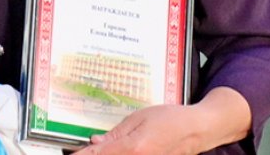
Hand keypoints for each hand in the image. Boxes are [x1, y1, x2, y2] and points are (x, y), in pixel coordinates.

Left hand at [79, 104, 204, 154]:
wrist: (198, 129)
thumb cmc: (172, 120)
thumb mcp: (139, 118)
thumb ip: (116, 133)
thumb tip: (96, 142)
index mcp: (134, 148)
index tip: (72, 154)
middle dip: (95, 154)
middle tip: (85, 148)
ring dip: (106, 154)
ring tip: (100, 147)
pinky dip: (119, 154)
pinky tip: (114, 149)